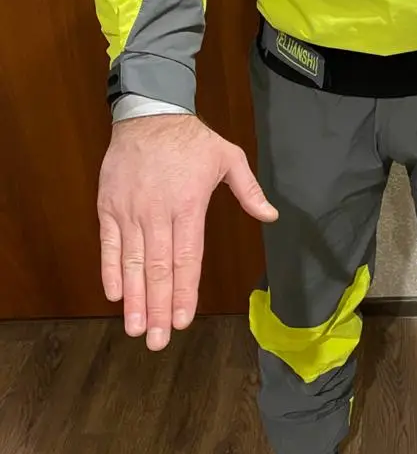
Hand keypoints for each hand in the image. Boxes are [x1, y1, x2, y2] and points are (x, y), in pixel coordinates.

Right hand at [97, 114, 277, 350]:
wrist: (148, 113)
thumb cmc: (191, 138)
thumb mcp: (228, 157)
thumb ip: (249, 190)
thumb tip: (271, 216)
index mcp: (188, 206)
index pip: (187, 259)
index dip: (184, 292)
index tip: (182, 320)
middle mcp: (157, 213)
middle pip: (158, 269)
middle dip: (157, 308)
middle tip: (156, 341)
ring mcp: (130, 211)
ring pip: (132, 263)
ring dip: (133, 298)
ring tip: (134, 329)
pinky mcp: (109, 206)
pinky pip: (109, 245)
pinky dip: (110, 270)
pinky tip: (114, 296)